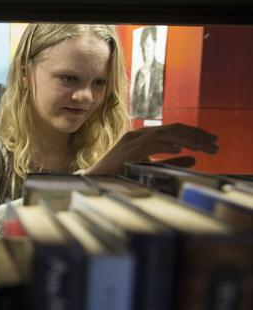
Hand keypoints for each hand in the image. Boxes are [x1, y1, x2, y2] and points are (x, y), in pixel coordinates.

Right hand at [85, 123, 218, 174]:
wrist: (94, 180)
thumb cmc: (119, 175)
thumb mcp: (150, 166)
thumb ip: (171, 161)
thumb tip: (195, 158)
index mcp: (142, 136)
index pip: (173, 129)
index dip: (194, 134)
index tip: (211, 141)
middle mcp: (138, 134)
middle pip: (173, 128)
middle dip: (197, 135)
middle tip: (215, 144)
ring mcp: (132, 140)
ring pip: (166, 134)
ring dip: (188, 140)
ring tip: (206, 148)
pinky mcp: (128, 150)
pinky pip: (150, 143)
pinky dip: (166, 145)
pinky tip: (180, 149)